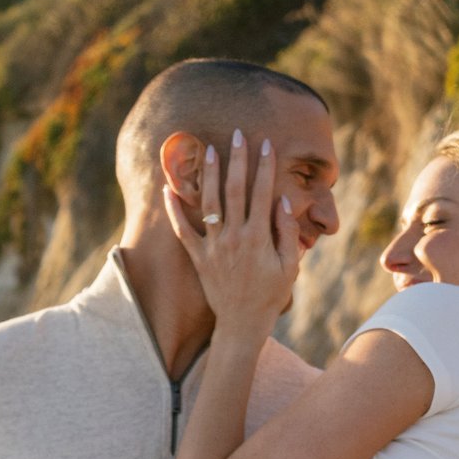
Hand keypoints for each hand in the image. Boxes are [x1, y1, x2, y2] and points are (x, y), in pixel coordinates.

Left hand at [163, 130, 302, 327]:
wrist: (242, 324)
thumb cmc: (271, 295)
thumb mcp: (290, 265)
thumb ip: (287, 232)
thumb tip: (282, 200)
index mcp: (259, 238)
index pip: (262, 193)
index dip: (265, 167)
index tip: (266, 143)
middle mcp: (234, 238)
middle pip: (235, 190)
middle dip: (237, 160)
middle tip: (236, 134)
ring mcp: (213, 247)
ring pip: (210, 203)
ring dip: (210, 174)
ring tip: (208, 149)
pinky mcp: (198, 257)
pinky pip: (182, 231)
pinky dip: (174, 210)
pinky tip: (168, 189)